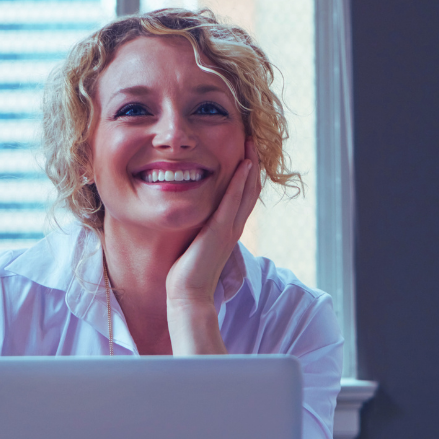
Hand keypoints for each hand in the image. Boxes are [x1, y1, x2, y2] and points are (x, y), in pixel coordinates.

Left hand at [164, 138, 261, 352]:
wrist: (188, 296)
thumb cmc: (186, 274)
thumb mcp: (196, 244)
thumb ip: (199, 230)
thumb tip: (193, 221)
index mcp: (228, 230)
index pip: (243, 197)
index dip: (247, 175)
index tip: (245, 153)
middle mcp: (234, 227)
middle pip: (251, 190)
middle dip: (253, 164)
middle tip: (252, 141)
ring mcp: (229, 229)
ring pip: (247, 192)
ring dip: (251, 167)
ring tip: (251, 145)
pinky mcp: (220, 231)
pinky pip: (233, 201)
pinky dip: (240, 182)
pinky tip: (243, 165)